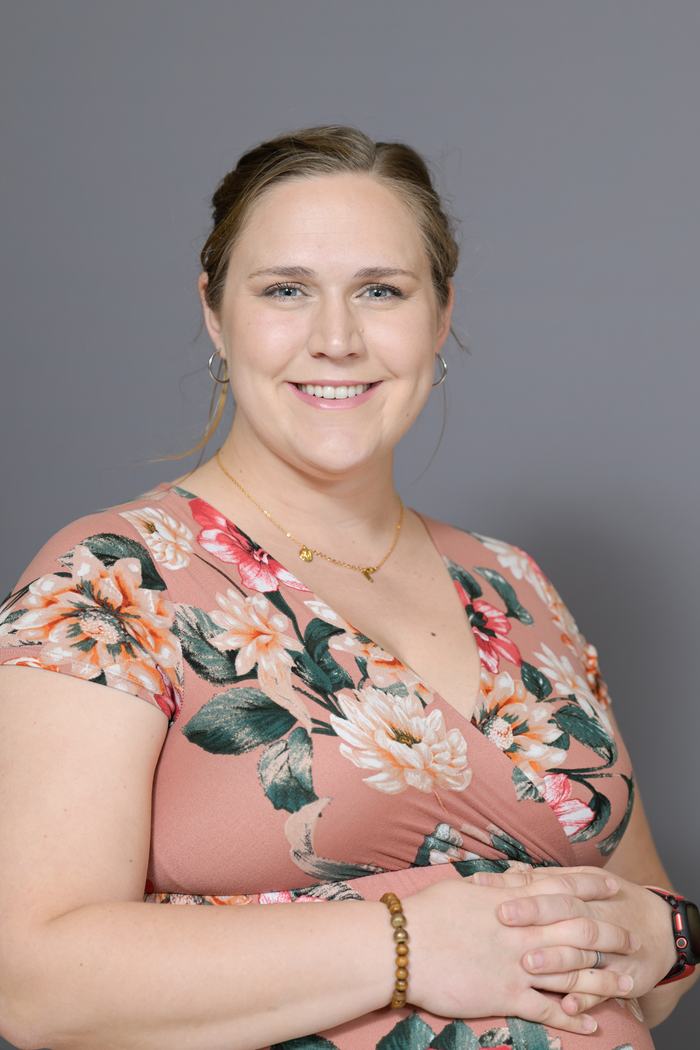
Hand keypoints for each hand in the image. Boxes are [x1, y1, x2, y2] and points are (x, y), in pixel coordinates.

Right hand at [402, 868, 632, 1034]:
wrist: (403, 947)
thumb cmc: (428, 913)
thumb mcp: (465, 889)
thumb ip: (496, 887)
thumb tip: (515, 878)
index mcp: (512, 902)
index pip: (560, 890)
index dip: (588, 888)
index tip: (610, 887)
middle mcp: (523, 932)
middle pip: (578, 931)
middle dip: (608, 934)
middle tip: (630, 937)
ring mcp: (518, 965)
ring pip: (573, 973)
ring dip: (602, 978)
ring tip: (625, 983)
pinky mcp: (507, 996)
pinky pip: (549, 1009)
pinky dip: (573, 1018)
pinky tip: (591, 1024)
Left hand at [473, 865, 677, 1017]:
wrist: (662, 928)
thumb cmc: (611, 902)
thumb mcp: (583, 882)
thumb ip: (545, 879)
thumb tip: (507, 872)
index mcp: (582, 892)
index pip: (550, 885)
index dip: (521, 886)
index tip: (489, 888)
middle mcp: (594, 916)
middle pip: (564, 912)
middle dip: (534, 914)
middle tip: (503, 917)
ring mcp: (609, 948)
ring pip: (582, 952)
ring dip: (556, 959)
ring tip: (528, 963)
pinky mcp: (622, 977)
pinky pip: (603, 990)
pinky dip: (587, 999)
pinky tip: (568, 1007)